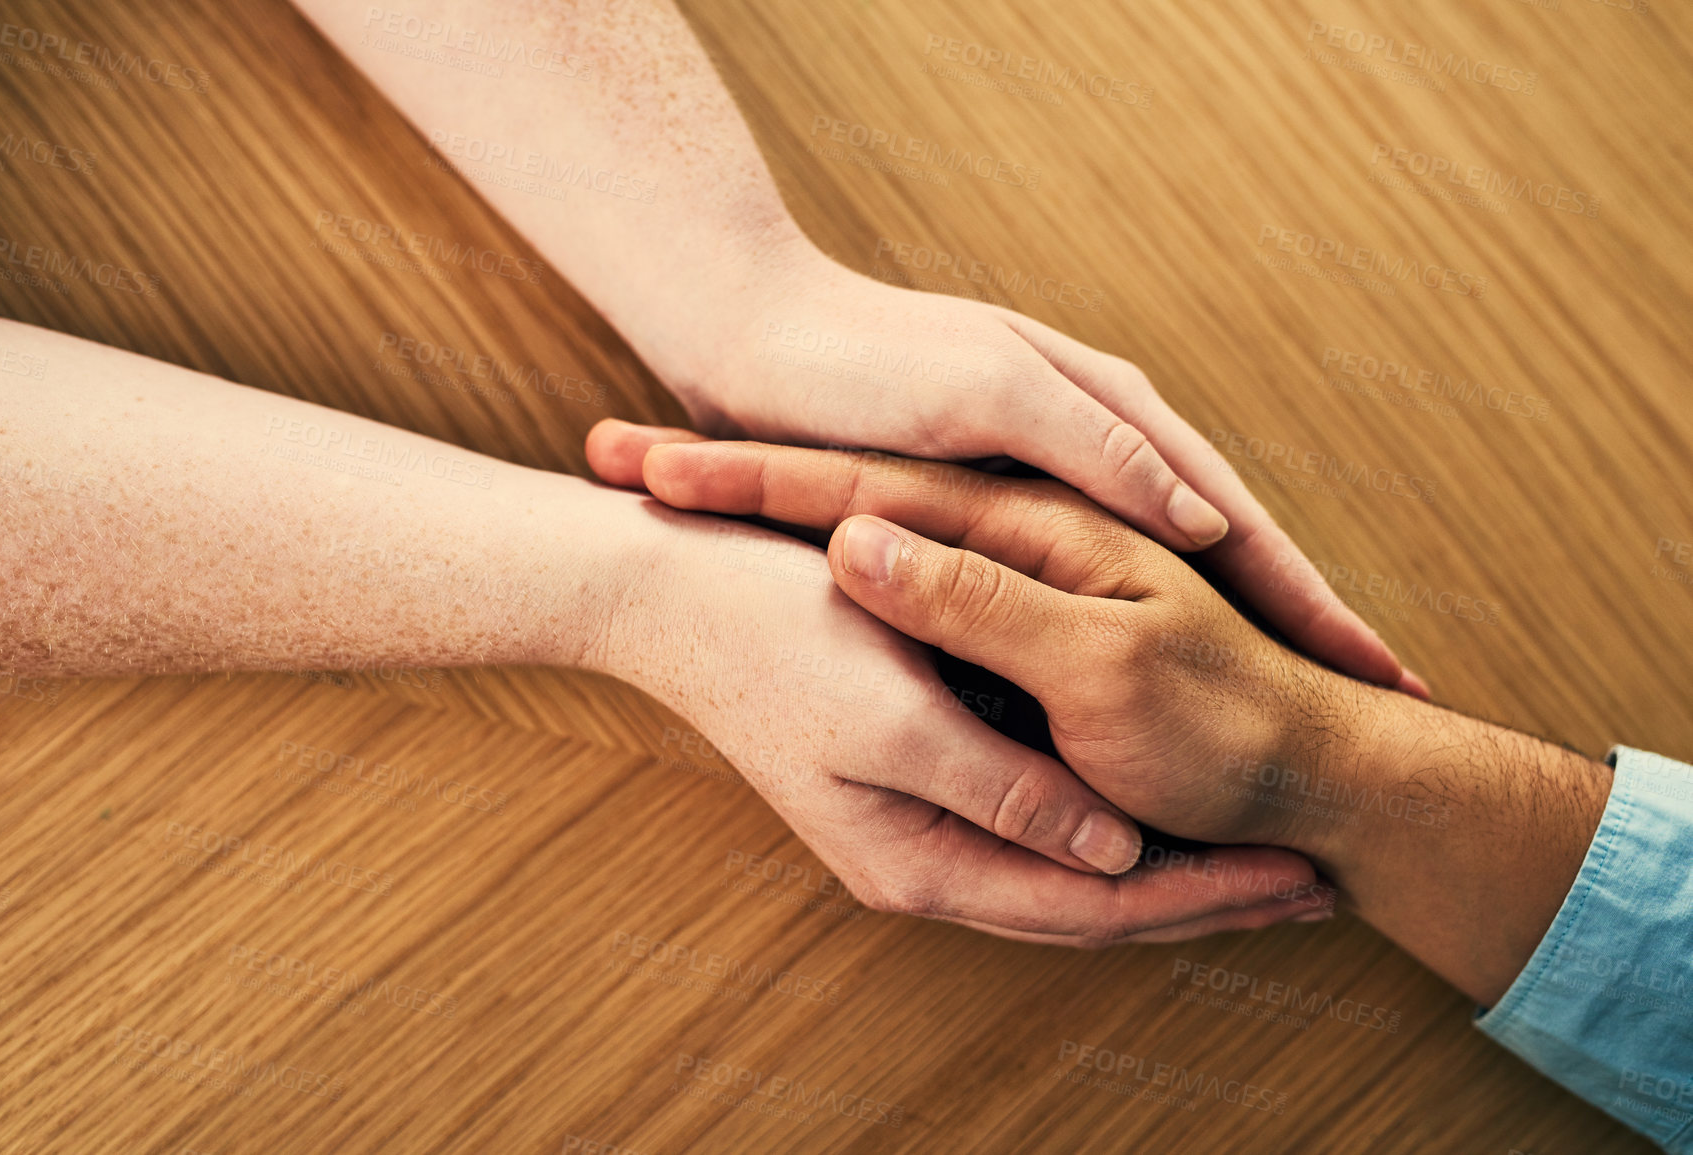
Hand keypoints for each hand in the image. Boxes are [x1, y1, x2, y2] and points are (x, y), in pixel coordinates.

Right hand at [589, 480, 1333, 945]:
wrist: (669, 591)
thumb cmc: (778, 636)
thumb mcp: (900, 714)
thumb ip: (1007, 787)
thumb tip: (1108, 851)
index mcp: (914, 857)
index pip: (1092, 906)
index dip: (1203, 897)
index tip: (1305, 877)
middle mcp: (918, 859)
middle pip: (1088, 903)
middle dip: (1201, 896)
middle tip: (1313, 883)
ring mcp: (914, 821)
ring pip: (1068, 869)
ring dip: (1165, 866)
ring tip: (1263, 858)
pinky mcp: (912, 773)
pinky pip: (1035, 823)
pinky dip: (1110, 825)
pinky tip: (1163, 808)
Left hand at [656, 251, 1424, 697]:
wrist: (750, 337)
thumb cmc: (864, 366)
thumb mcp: (990, 396)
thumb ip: (1095, 449)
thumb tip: (1204, 520)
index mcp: (1106, 419)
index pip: (1236, 521)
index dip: (1308, 599)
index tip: (1379, 677)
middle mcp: (1092, 448)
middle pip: (1222, 544)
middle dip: (1298, 616)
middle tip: (1373, 694)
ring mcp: (1046, 474)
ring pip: (1163, 568)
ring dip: (1233, 623)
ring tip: (1290, 700)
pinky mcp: (991, 500)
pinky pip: (1085, 578)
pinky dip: (1132, 627)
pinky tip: (1145, 674)